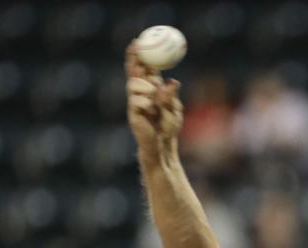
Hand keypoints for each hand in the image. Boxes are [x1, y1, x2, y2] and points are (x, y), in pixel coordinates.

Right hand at [125, 43, 183, 166]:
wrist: (163, 146)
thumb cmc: (169, 127)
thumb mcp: (174, 108)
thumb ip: (171, 96)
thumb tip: (173, 81)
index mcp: (151, 89)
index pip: (143, 68)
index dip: (138, 55)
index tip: (137, 41)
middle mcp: (140, 93)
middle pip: (133, 72)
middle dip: (133, 59)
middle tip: (136, 49)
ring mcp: (134, 103)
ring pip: (134, 85)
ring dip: (146, 87)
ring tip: (156, 99)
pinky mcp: (132, 114)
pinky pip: (137, 102)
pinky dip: (148, 104)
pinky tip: (153, 113)